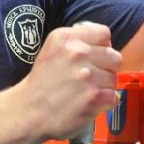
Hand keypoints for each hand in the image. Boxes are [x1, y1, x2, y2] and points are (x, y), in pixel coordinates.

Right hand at [20, 22, 121, 138]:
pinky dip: (104, 102)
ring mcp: (87, 75)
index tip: (92, 56)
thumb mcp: (52, 48)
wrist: (29, 109)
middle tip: (90, 77)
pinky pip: (114, 96)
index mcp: (66, 38)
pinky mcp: (95, 97)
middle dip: (106, 68)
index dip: (101, 47)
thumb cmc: (43, 80)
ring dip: (103, 87)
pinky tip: (88, 102)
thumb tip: (104, 43)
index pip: (104, 33)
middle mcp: (77, 52)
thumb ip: (76, 41)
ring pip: (113, 78)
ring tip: (85, 91)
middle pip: (114, 56)